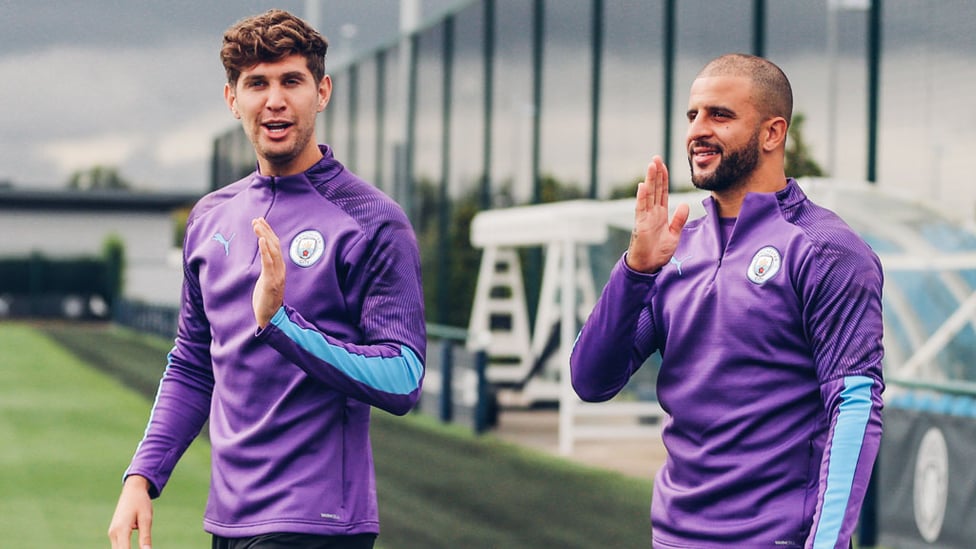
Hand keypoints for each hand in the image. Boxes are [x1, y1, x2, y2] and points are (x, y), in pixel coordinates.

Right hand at [107, 475, 152, 548]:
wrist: (132, 490)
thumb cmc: (141, 502)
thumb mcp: (146, 518)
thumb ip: (145, 536)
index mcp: (122, 529)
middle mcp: (113, 533)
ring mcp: (112, 533)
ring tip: (142, 548)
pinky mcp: (114, 532)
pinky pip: (119, 546)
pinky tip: (134, 548)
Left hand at [252, 217, 285, 327]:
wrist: (271, 318)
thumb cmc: (267, 300)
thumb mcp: (266, 280)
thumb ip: (267, 269)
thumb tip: (265, 259)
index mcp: (279, 268)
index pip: (275, 246)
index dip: (269, 233)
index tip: (261, 221)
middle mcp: (280, 269)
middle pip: (274, 245)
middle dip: (266, 231)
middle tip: (257, 219)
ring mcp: (277, 275)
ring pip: (272, 251)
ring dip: (264, 236)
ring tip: (257, 225)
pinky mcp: (271, 282)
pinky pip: (269, 263)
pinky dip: (265, 250)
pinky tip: (261, 240)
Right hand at [625, 156, 689, 272]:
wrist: (648, 266)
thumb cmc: (658, 252)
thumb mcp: (675, 234)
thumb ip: (679, 219)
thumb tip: (685, 204)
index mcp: (661, 214)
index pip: (663, 192)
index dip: (664, 178)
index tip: (664, 165)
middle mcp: (652, 212)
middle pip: (655, 189)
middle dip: (656, 173)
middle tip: (656, 157)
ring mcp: (645, 217)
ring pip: (648, 194)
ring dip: (650, 179)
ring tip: (652, 165)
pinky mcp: (641, 224)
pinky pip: (641, 208)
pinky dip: (642, 197)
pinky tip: (643, 185)